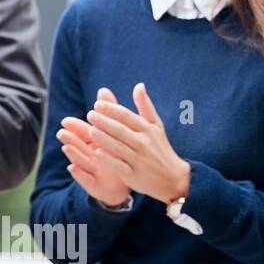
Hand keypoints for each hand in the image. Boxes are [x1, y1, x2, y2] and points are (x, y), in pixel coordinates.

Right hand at [58, 87, 130, 207]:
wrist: (131, 180)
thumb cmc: (119, 154)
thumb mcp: (115, 133)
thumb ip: (109, 112)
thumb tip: (103, 89)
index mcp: (96, 143)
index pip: (85, 133)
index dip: (76, 128)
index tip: (66, 121)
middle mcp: (92, 155)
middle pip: (79, 146)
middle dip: (71, 139)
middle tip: (61, 132)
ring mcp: (93, 170)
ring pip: (81, 160)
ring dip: (73, 154)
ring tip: (66, 148)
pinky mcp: (95, 184)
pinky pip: (87, 179)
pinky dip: (80, 174)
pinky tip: (72, 168)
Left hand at [85, 82, 190, 204]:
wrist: (173, 178)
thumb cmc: (160, 148)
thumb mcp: (156, 126)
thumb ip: (145, 106)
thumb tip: (139, 85)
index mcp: (148, 130)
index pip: (127, 117)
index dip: (112, 109)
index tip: (97, 104)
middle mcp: (144, 144)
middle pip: (121, 130)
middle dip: (105, 122)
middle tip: (90, 114)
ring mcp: (139, 160)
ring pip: (119, 147)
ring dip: (104, 138)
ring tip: (90, 130)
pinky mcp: (134, 176)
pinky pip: (120, 166)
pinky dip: (109, 160)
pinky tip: (97, 153)